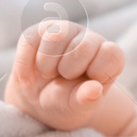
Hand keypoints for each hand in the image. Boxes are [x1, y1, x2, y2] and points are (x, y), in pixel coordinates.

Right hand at [4, 19, 124, 130]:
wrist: (39, 101)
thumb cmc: (66, 103)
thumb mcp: (78, 107)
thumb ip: (87, 100)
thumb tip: (95, 90)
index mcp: (108, 57)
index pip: (111, 53)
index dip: (97, 72)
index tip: (88, 87)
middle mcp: (89, 38)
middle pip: (81, 46)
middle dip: (68, 70)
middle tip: (63, 79)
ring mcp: (66, 30)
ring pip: (55, 36)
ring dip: (46, 65)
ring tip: (47, 75)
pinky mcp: (40, 30)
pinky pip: (31, 40)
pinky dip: (25, 65)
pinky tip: (28, 78)